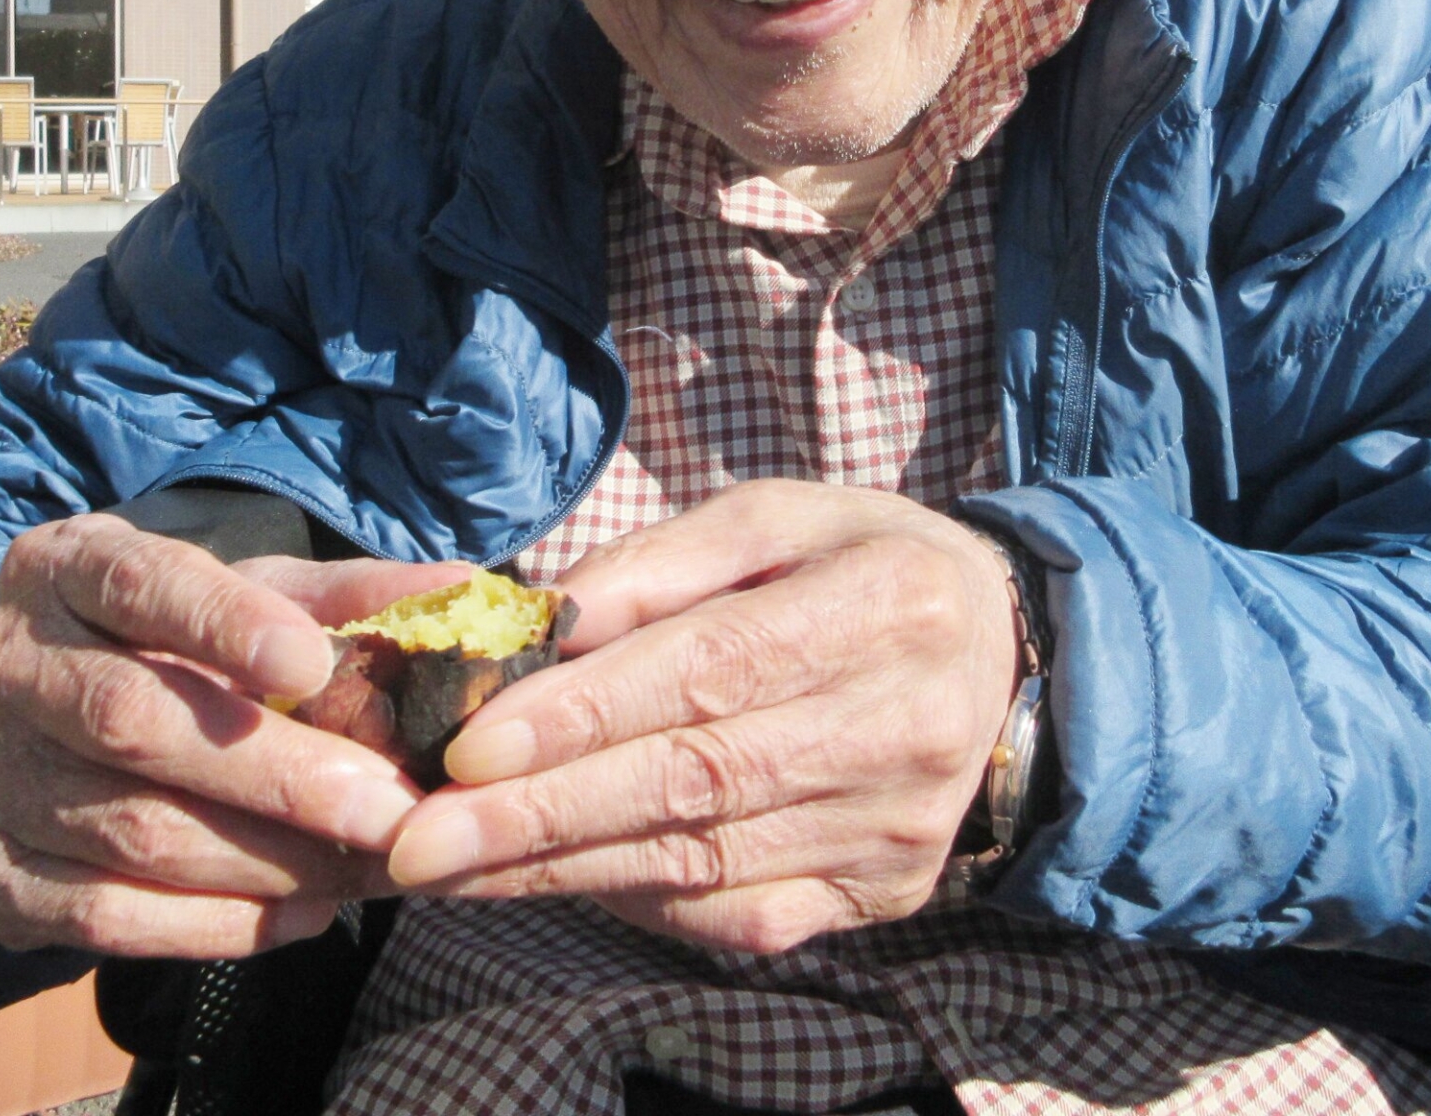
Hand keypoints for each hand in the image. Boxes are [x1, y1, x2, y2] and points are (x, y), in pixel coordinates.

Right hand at [0, 511, 466, 959]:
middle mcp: (3, 666)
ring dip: (267, 860)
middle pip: (136, 721)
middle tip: (391, 810)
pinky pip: (107, 918)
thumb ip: (338, 597)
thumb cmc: (161, 646)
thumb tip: (459, 592)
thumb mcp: (234, 597)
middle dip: (278, 775)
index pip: (136, 583)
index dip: (221, 623)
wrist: (22, 733)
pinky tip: (302, 914)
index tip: (313, 663)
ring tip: (367, 866)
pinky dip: (217, 925)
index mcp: (61, 569)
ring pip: (132, 831)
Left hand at [383, 482, 1020, 952]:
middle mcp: (907, 725)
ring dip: (562, 870)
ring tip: (452, 866)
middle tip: (420, 838)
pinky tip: (553, 880)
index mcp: (888, 603)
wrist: (1009, 662)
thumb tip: (543, 619)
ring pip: (706, 863)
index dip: (585, 713)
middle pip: (698, 780)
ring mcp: (900, 827)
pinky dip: (637, 904)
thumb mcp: (781, 515)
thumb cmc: (863, 567)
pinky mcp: (884, 893)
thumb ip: (662, 559)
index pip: (713, 668)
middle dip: (542, 816)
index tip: (468, 746)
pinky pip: (742, 916)